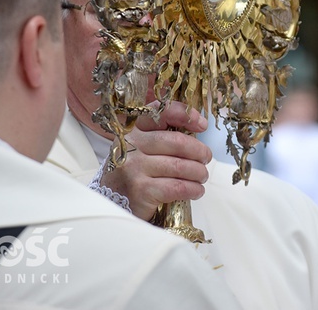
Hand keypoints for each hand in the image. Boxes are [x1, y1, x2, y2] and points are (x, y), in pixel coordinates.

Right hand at [101, 101, 211, 219]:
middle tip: (205, 159)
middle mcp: (132, 145)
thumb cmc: (135, 173)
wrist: (112, 204)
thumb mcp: (142, 148)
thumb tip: (198, 127)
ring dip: (199, 172)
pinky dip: (193, 189)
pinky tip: (196, 191)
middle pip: (177, 142)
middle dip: (199, 151)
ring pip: (180, 166)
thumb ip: (164, 136)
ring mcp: (134, 168)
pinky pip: (177, 187)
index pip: (161, 113)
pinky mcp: (141, 190)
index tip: (202, 125)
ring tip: (202, 176)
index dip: (185, 115)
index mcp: (135, 130)